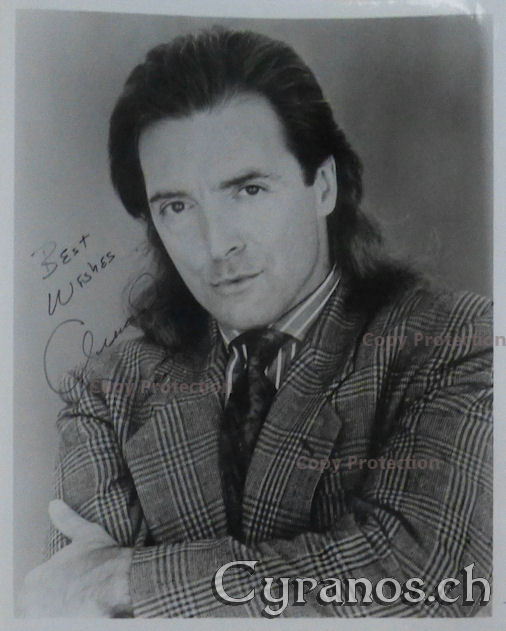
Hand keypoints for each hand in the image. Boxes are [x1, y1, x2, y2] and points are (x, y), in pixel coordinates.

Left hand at [18, 500, 133, 617]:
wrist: (119, 581)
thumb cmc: (103, 558)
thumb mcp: (86, 534)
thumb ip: (66, 520)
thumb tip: (54, 504)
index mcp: (34, 579)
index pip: (37, 591)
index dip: (56, 590)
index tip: (73, 588)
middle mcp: (31, 601)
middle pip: (40, 608)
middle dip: (56, 604)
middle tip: (79, 599)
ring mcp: (42, 619)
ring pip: (47, 617)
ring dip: (62, 613)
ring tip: (82, 607)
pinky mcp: (56, 627)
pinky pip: (58, 623)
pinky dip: (72, 620)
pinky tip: (85, 613)